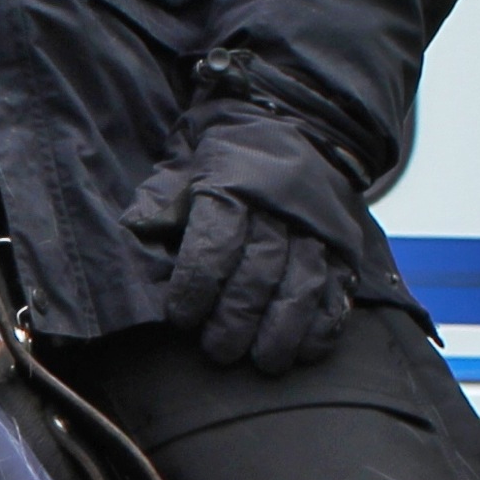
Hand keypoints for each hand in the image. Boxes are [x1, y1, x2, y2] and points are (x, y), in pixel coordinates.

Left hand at [122, 101, 374, 373]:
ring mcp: (316, 226)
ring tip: (263, 360)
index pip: (216, 241)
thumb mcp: (183, 161)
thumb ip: (160, 201)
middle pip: (260, 271)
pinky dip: (325, 323)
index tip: (181, 317)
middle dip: (237, 317)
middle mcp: (279, 207)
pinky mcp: (344, 242)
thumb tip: (136, 234)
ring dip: (282, 329)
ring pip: (302, 283)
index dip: (197, 284)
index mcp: (233, 184)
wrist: (294, 119)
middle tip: (218, 351)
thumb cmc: (226, 151)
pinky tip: (306, 350)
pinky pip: (339, 287)